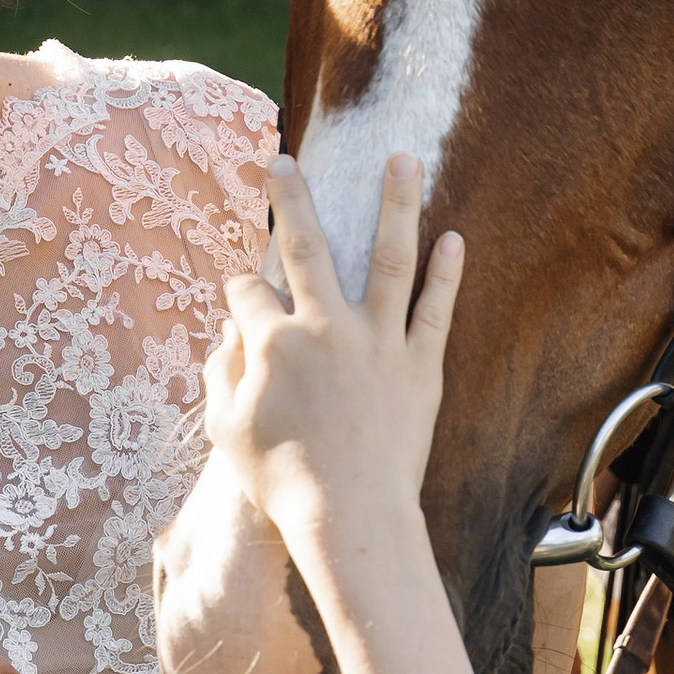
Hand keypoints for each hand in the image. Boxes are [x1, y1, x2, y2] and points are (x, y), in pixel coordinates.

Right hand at [205, 153, 461, 577]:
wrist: (350, 516)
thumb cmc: (281, 481)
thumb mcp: (226, 430)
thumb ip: (220, 376)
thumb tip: (226, 337)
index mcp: (274, 342)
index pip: (248, 293)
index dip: (238, 291)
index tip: (239, 296)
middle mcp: (326, 327)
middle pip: (308, 246)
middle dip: (292, 200)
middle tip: (284, 162)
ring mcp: (379, 343)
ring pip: (390, 257)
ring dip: (396, 203)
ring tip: (403, 157)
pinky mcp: (421, 366)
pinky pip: (436, 310)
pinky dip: (446, 274)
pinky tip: (453, 238)